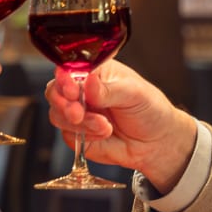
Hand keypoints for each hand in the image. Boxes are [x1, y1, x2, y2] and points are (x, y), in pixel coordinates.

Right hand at [45, 60, 196, 191]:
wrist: (157, 142)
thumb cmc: (150, 110)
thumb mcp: (135, 93)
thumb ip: (109, 89)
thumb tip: (88, 80)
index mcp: (95, 71)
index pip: (69, 69)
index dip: (65, 79)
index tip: (72, 90)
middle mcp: (83, 90)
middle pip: (54, 91)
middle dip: (64, 104)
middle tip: (78, 113)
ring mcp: (78, 112)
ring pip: (57, 114)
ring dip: (79, 123)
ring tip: (104, 126)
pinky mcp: (77, 133)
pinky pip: (67, 134)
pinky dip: (84, 136)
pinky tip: (104, 133)